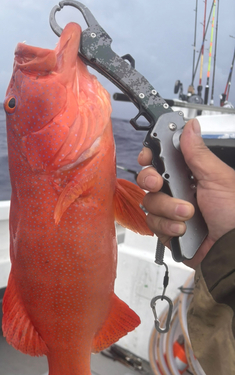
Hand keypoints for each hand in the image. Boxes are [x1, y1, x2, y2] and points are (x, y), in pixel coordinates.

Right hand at [137, 118, 234, 268]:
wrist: (230, 248)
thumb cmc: (233, 213)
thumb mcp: (217, 178)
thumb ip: (197, 153)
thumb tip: (189, 127)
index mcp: (191, 174)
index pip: (163, 158)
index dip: (152, 155)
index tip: (148, 156)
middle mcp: (178, 190)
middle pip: (149, 178)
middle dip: (151, 180)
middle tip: (160, 183)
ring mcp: (170, 210)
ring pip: (150, 201)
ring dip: (168, 207)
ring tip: (188, 214)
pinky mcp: (166, 229)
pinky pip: (152, 222)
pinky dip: (167, 225)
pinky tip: (183, 229)